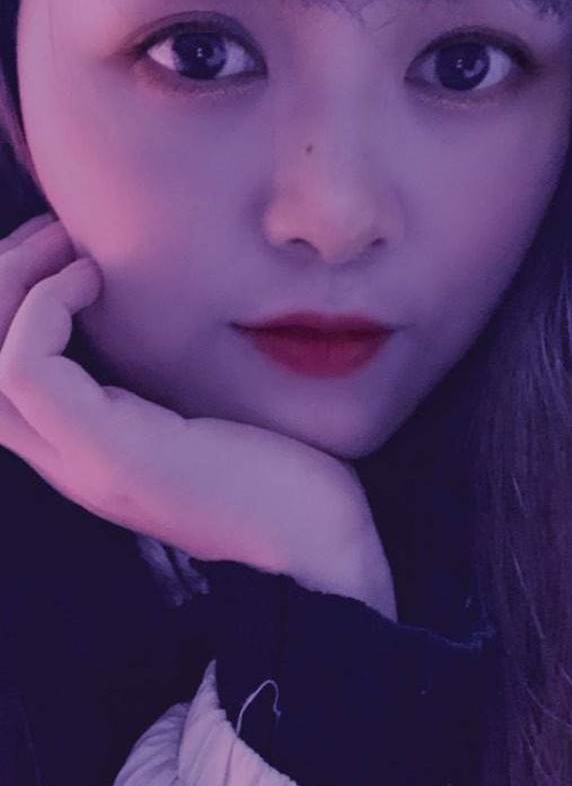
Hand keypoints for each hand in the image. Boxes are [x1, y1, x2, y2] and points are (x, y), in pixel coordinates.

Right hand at [0, 213, 396, 619]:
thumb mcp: (207, 415)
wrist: (325, 549)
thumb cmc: (282, 476)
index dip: (12, 303)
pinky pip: (29, 369)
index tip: (69, 251)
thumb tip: (150, 315)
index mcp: (88, 451)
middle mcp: (71, 461)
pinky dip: (47, 306)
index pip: (1, 381)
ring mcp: (86, 461)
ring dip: (15, 283)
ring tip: (70, 247)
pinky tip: (96, 279)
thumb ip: (162, 382)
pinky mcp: (116, 454)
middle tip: (54, 235)